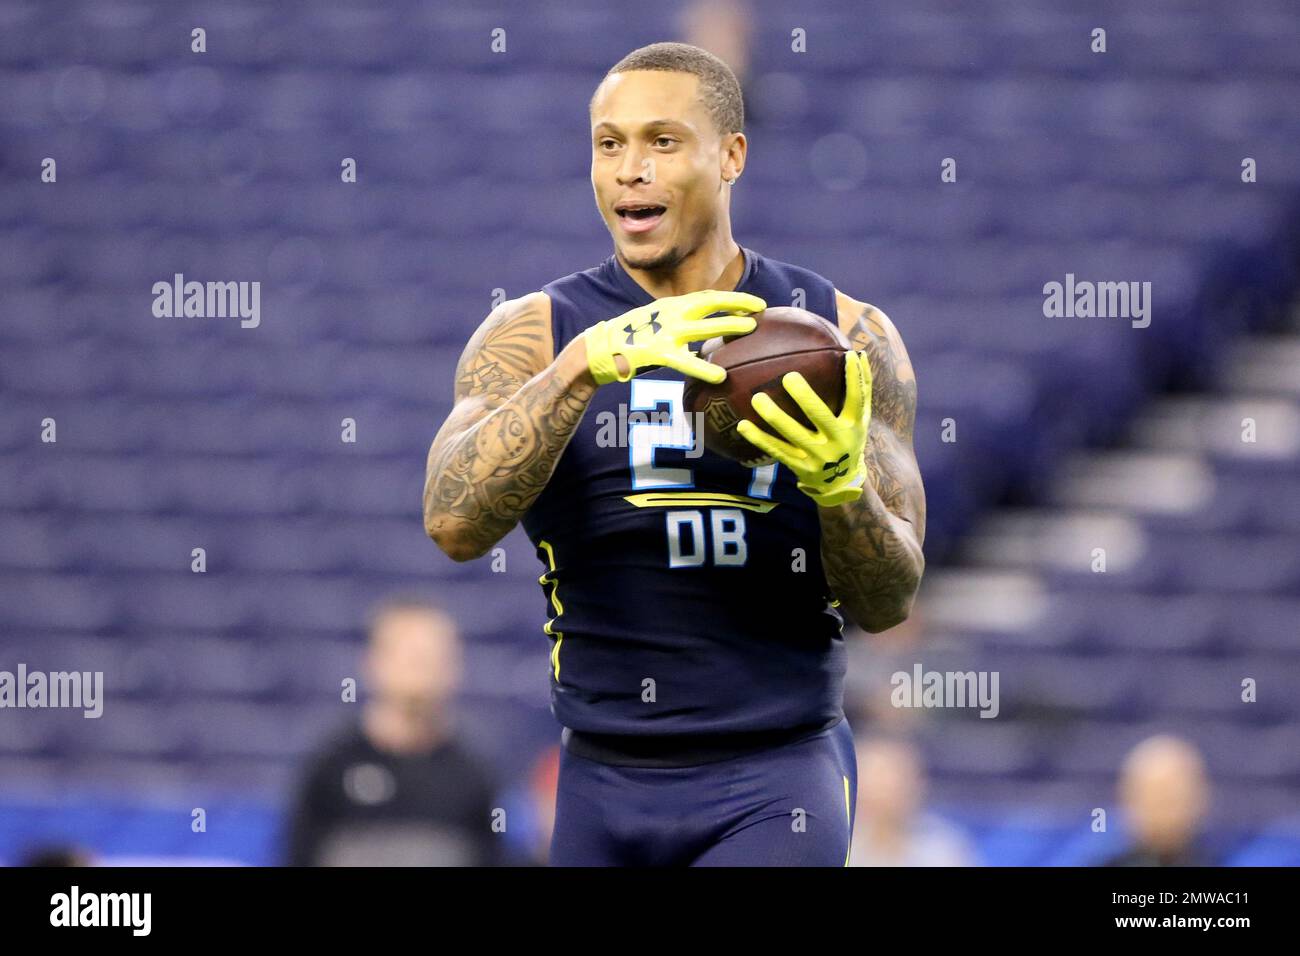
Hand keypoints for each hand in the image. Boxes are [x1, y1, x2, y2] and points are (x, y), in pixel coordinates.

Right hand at [582, 289, 764, 384]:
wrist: (599, 349)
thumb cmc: (631, 340)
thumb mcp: (657, 324)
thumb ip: (679, 325)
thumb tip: (704, 337)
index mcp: (672, 305)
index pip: (708, 297)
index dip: (732, 299)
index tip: (755, 304)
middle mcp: (671, 313)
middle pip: (710, 303)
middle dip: (737, 303)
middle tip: (760, 309)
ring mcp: (665, 331)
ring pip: (703, 326)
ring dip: (728, 326)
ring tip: (749, 328)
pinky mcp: (657, 352)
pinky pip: (685, 361)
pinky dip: (704, 368)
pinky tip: (720, 376)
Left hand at [735, 350, 872, 506]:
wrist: (840, 483)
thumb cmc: (849, 439)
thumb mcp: (861, 419)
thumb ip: (862, 389)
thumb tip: (859, 352)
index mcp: (853, 425)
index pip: (856, 399)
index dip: (854, 378)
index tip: (847, 356)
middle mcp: (837, 441)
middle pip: (820, 416)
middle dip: (805, 397)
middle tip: (789, 377)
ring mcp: (817, 456)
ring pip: (793, 435)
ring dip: (774, 416)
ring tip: (757, 398)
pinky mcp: (800, 467)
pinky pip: (776, 450)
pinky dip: (759, 439)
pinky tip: (743, 425)